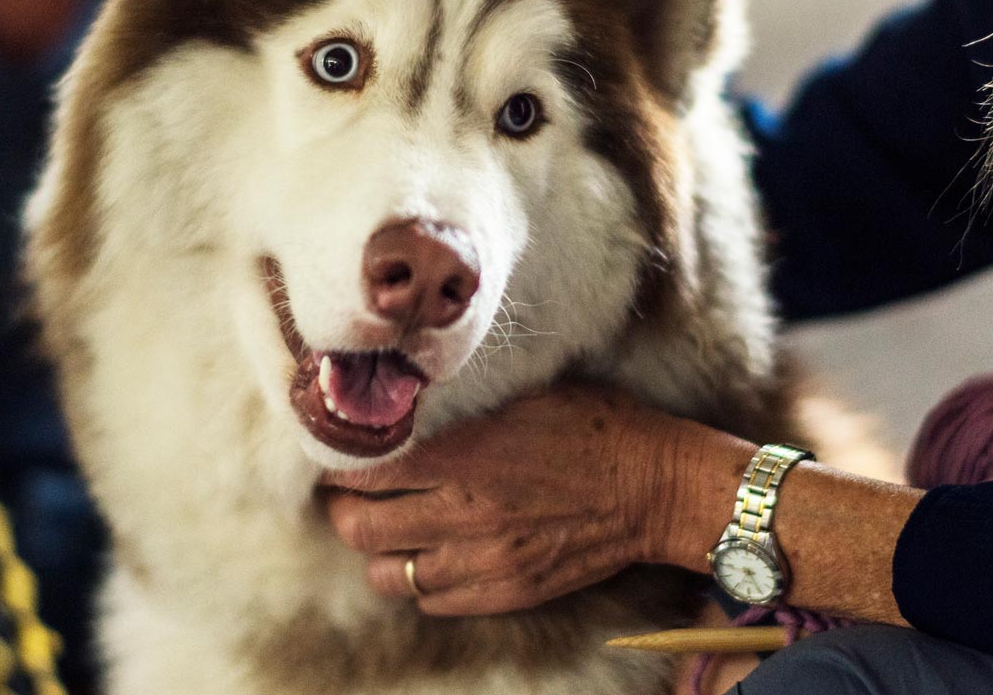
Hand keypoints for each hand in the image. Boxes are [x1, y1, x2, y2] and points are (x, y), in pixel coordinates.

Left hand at [322, 384, 704, 615]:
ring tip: (387, 524)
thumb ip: (463, 405)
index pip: (365, 466)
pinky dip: (420, 580)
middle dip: (343, 507)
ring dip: (379, 549)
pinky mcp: (506, 592)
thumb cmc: (597, 425)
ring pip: (388, 574)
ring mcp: (485, 561)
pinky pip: (432, 601)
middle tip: (348, 490)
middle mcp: (467, 512)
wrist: (657, 487)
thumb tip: (406, 396)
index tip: (335, 447)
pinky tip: (431, 552)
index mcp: (468, 454)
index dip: (337, 459)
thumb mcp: (526, 393)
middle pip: (359, 526)